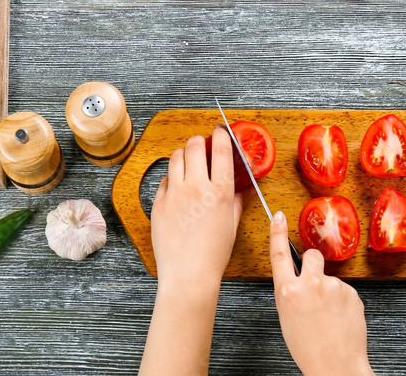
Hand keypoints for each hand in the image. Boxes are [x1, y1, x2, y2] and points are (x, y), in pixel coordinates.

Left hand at [150, 126, 246, 291]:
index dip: (221, 134)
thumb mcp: (232, 225)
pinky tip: (178, 185)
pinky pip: (164, 179)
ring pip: (176, 157)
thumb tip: (247, 188)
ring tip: (189, 161)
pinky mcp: (158, 203)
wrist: (188, 275)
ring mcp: (174, 194)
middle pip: (194, 146)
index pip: (221, 149)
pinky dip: (172, 177)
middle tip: (203, 145)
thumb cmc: (213, 254)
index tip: (221, 131)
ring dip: (184, 154)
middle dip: (199, 140)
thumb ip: (238, 200)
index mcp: (219, 192)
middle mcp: (196, 188)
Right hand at [270, 211, 373, 375]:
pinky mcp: (352, 292)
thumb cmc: (309, 349)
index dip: (277, 232)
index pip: (279, 254)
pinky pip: (345, 290)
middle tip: (315, 284)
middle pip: (311, 255)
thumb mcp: (287, 318)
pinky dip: (343, 301)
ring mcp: (333, 286)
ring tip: (329, 316)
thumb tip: (299, 281)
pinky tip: (340, 319)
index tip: (278, 217)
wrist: (336, 366)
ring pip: (330, 277)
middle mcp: (310, 284)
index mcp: (287, 291)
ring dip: (329, 291)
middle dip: (313, 264)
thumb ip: (291, 293)